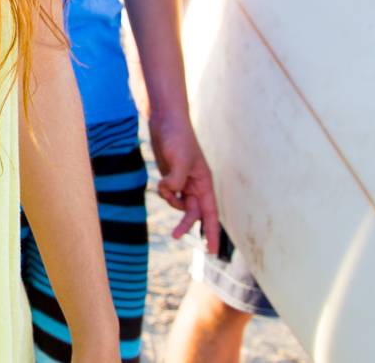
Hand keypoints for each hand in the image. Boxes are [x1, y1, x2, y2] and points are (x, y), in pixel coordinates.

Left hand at [150, 110, 219, 253]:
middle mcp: (196, 185)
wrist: (165, 122)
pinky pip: (169, 193)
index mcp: (205, 183)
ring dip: (171, 201)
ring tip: (164, 186)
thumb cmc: (177, 138)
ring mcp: (184, 182)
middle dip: (186, 225)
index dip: (212, 232)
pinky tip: (162, 182)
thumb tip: (172, 194)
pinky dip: (164, 192)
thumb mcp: (180, 160)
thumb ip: (177, 181)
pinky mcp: (171, 177)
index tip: (213, 251)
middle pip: (193, 213)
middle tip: (175, 236)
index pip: (210, 213)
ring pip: (179, 204)